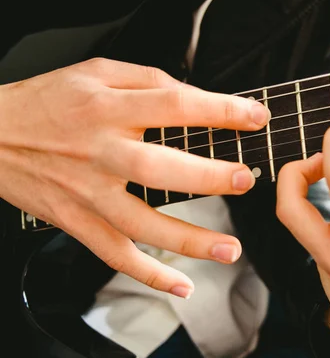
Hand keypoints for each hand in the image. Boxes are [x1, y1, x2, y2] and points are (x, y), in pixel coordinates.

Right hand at [0, 58, 269, 298]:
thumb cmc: (48, 102)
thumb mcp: (95, 72)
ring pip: (140, 223)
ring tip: (229, 249)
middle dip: (207, 177)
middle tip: (246, 180)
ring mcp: (87, 192)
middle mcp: (99, 151)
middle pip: (157, 168)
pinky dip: (148, 274)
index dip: (220, 110)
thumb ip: (146, 79)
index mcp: (108, 107)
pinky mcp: (77, 221)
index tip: (255, 117)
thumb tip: (192, 94)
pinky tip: (180, 286)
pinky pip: (114, 254)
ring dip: (188, 240)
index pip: (173, 105)